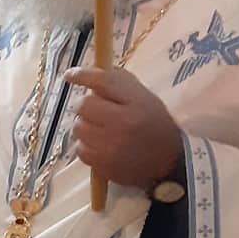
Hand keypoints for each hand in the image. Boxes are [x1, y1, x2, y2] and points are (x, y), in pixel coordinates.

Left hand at [64, 67, 182, 192]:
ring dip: (85, 126)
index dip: (83, 76)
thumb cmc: (153, 124)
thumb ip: (119, 82)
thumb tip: (86, 72)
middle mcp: (125, 123)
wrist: (168, 162)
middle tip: (97, 110)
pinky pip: (79, 148)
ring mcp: (113, 146)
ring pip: (78, 127)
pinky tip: (102, 146)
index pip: (105, 82)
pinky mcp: (103, 165)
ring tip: (102, 130)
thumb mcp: (145, 98)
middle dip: (85, 105)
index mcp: (138, 102)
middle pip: (84, 105)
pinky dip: (86, 145)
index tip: (70, 75)